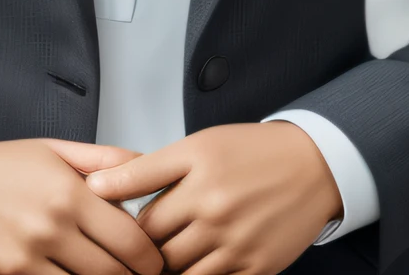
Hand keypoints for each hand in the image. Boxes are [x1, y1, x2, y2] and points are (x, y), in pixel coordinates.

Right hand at [0, 138, 164, 274]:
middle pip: (113, 270)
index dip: (150, 257)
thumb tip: (144, 164)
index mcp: (71, 191)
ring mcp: (31, 253)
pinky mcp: (10, 274)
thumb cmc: (2, 166)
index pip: (129, 236)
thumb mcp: (56, 150)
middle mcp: (54, 224)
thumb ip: (104, 160)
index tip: (157, 262)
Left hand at [85, 122, 342, 274]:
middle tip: (151, 246)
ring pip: (182, 274)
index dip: (131, 229)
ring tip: (175, 253)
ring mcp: (237, 244)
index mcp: (197, 175)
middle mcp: (216, 210)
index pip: (142, 221)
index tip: (129, 231)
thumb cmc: (253, 152)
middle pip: (158, 252)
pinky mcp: (257, 269)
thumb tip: (95, 185)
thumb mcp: (197, 147)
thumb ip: (144, 169)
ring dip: (174, 268)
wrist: (313, 165)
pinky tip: (202, 262)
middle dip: (149, 253)